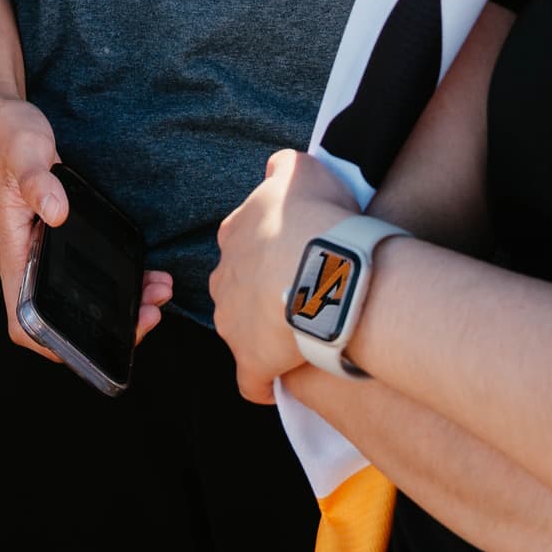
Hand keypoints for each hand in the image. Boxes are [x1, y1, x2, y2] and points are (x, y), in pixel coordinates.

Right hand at [0, 88, 167, 366]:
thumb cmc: (6, 136)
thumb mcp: (24, 152)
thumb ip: (38, 181)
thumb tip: (56, 213)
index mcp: (13, 253)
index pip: (26, 321)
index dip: (55, 344)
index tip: (96, 343)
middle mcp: (27, 260)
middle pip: (65, 317)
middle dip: (109, 325)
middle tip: (151, 313)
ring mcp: (44, 249)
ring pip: (82, 296)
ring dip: (123, 303)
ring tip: (160, 291)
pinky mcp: (59, 234)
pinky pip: (89, 270)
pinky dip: (120, 277)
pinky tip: (148, 270)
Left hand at [211, 147, 366, 403]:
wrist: (328, 270)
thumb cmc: (319, 217)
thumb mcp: (303, 171)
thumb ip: (284, 168)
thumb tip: (276, 169)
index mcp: (234, 234)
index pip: (242, 244)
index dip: (269, 254)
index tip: (295, 260)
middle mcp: (223, 277)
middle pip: (237, 288)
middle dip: (261, 295)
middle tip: (302, 295)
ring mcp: (232, 321)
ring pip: (241, 331)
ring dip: (264, 335)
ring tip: (302, 335)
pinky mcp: (250, 361)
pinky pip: (252, 381)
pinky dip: (264, 383)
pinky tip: (284, 380)